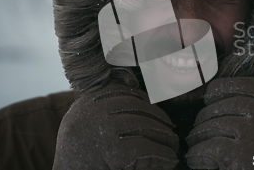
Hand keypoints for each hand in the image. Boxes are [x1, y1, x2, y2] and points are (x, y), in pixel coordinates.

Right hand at [53, 83, 178, 168]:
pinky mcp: (113, 151)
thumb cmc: (81, 159)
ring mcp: (102, 130)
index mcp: (86, 103)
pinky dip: (163, 155)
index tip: (158, 113)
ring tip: (172, 148)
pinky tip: (169, 160)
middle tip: (171, 133)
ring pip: (145, 127)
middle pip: (136, 107)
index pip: (122, 92)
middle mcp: (92, 112)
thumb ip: (106, 112)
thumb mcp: (86, 128)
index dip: (145, 103)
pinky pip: (147, 149)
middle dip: (159, 120)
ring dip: (165, 138)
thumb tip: (140, 98)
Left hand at [185, 77, 253, 168]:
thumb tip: (232, 97)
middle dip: (206, 115)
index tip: (209, 95)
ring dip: (198, 135)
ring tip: (193, 143)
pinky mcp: (238, 155)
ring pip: (213, 125)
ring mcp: (252, 134)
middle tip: (197, 127)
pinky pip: (207, 147)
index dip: (223, 88)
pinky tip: (194, 159)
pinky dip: (197, 153)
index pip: (247, 86)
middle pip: (227, 105)